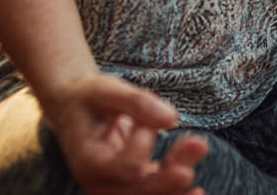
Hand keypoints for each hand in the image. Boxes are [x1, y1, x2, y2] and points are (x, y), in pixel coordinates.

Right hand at [48, 74, 206, 194]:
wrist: (77, 110)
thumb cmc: (90, 98)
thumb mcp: (106, 91)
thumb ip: (136, 103)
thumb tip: (172, 118)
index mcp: (89, 162)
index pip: (123, 168)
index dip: (141, 146)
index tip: (148, 123)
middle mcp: (102, 184)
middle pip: (139, 193)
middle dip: (166, 178)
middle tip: (193, 157)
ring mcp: (118, 187)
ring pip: (152, 194)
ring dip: (178, 175)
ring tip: (199, 148)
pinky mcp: (134, 183)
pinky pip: (158, 188)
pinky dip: (177, 179)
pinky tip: (197, 183)